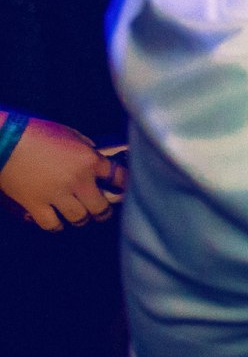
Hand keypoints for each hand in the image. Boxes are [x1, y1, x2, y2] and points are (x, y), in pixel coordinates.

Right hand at [0, 119, 124, 231]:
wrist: (6, 140)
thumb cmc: (38, 132)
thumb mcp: (70, 134)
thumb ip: (86, 149)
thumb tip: (95, 158)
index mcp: (89, 160)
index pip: (118, 177)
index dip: (124, 185)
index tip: (125, 190)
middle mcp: (77, 180)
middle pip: (100, 207)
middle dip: (103, 212)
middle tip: (102, 212)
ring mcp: (56, 194)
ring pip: (79, 218)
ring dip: (81, 218)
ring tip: (80, 216)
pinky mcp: (35, 205)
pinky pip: (52, 224)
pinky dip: (56, 224)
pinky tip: (57, 220)